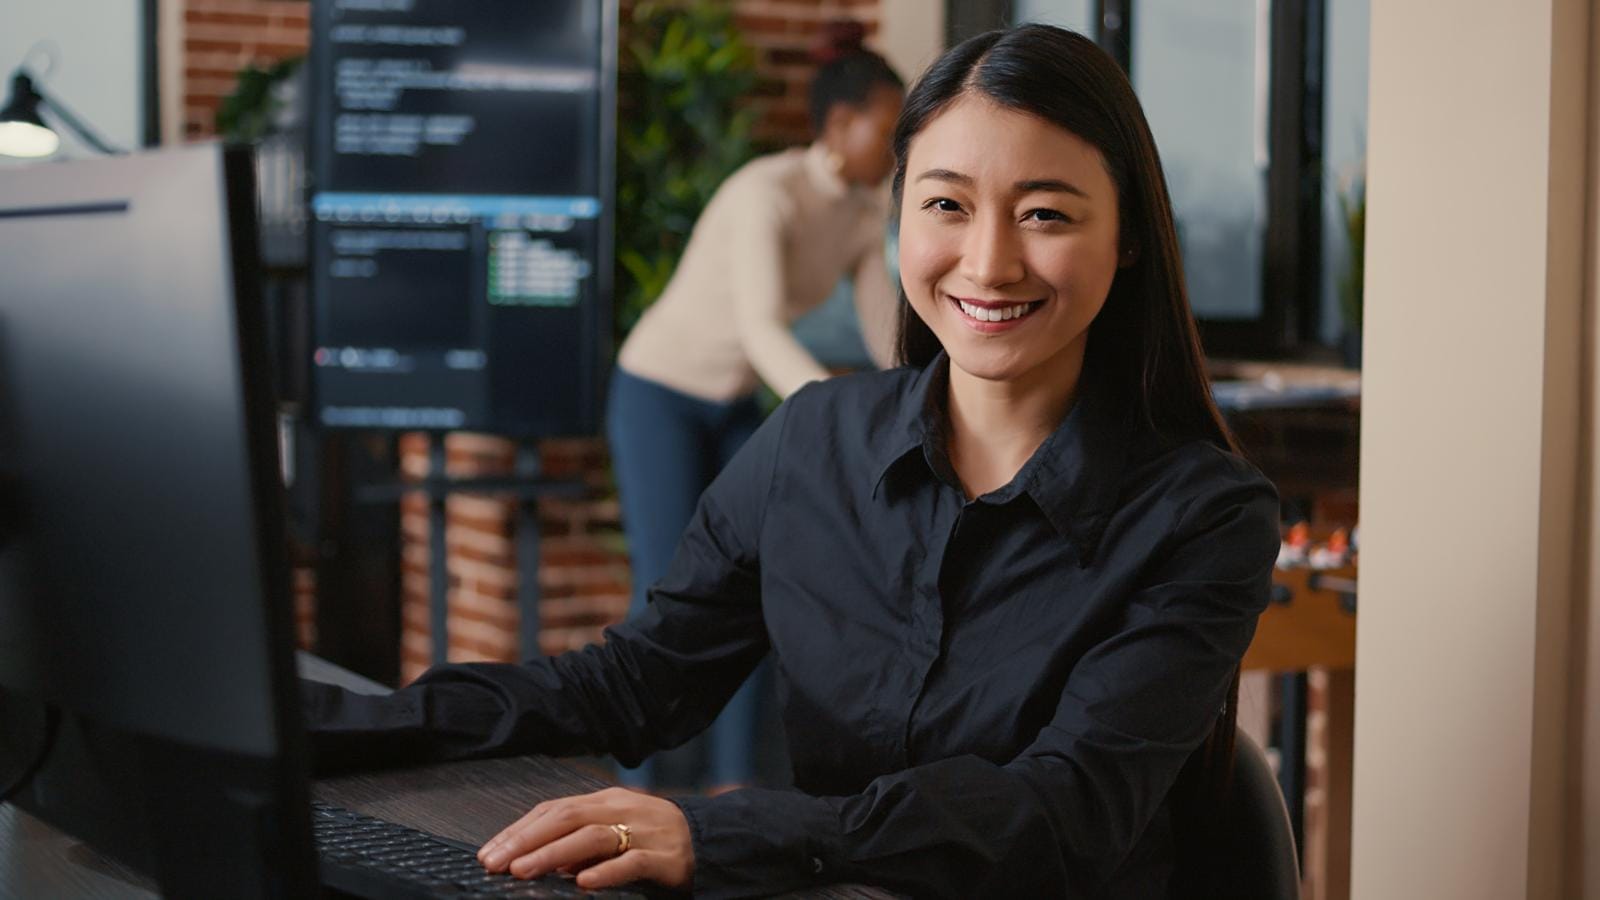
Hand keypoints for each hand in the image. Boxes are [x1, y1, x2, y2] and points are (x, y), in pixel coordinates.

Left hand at [476, 786, 693, 890]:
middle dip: (525, 841)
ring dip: (553, 854)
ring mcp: (643, 831)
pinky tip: (583, 883)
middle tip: (495, 863)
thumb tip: (536, 857)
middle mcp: (621, 809)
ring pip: (592, 837)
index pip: (553, 809)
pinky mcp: (664, 857)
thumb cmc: (654, 837)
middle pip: (566, 818)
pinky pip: (632, 862)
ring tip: (524, 872)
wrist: (712, 839)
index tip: (488, 852)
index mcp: (605, 800)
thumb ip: (579, 840)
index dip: (518, 830)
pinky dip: (606, 872)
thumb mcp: (615, 829)